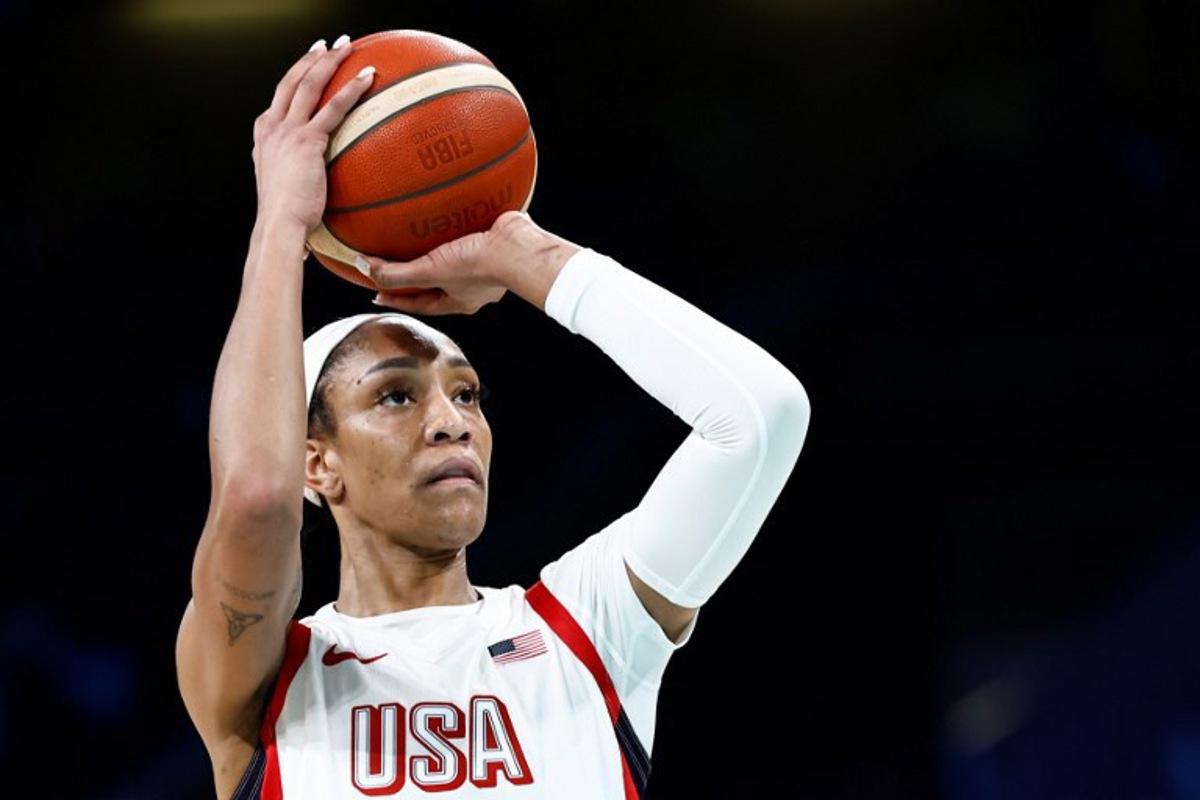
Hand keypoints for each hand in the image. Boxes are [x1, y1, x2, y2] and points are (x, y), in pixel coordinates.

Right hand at [251, 36, 374, 232]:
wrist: (278, 226)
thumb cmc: (286, 221)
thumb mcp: (288, 193)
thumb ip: (299, 181)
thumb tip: (316, 194)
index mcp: (265, 139)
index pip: (278, 102)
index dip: (292, 80)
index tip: (306, 69)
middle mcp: (272, 129)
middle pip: (291, 83)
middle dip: (308, 60)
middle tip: (325, 46)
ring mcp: (287, 132)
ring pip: (308, 85)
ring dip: (328, 62)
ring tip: (346, 47)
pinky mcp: (307, 140)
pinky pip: (333, 108)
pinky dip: (351, 89)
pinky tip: (368, 78)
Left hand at [364, 210, 536, 315]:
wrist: (518, 247)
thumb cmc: (480, 267)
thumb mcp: (430, 272)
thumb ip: (396, 274)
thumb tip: (362, 267)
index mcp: (460, 300)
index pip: (421, 304)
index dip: (397, 298)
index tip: (377, 291)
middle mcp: (473, 285)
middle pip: (438, 281)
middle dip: (418, 274)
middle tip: (396, 264)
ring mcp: (485, 261)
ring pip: (454, 255)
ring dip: (437, 246)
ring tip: (420, 231)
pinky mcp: (492, 237)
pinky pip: (468, 229)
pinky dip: (456, 220)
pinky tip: (446, 205)